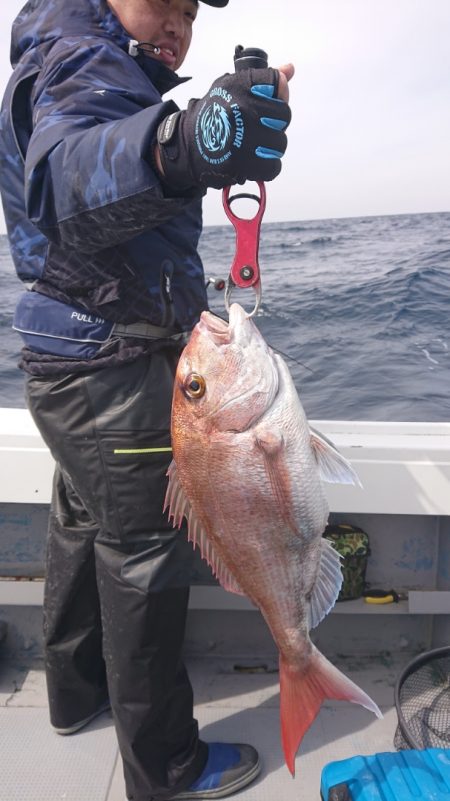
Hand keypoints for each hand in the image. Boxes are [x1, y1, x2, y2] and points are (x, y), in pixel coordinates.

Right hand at [155, 66, 292, 192]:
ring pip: (280, 143)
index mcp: (240, 85)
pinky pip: (273, 166)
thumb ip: (264, 80)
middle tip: (258, 127)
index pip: (277, 82)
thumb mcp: (233, 87)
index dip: (277, 95)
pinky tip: (254, 161)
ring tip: (254, 145)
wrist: (187, 144)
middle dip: (275, 123)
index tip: (266, 101)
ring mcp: (243, 137)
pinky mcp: (241, 163)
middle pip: (284, 115)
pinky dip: (266, 167)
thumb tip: (289, 69)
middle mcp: (242, 108)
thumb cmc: (213, 115)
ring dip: (271, 147)